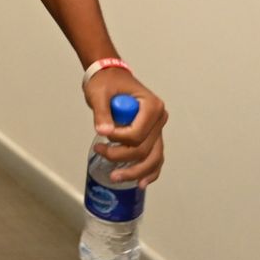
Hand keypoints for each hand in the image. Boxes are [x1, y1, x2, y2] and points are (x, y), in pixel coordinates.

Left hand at [83, 70, 167, 188]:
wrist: (110, 77)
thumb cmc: (107, 82)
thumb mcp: (100, 93)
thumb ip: (102, 112)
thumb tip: (103, 131)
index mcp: (151, 106)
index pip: (138, 133)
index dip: (119, 139)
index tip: (102, 135)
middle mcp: (159, 118)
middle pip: (145, 149)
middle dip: (122, 157)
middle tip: (101, 152)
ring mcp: (157, 129)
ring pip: (153, 158)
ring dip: (136, 171)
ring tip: (117, 177)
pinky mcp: (152, 136)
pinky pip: (155, 157)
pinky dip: (150, 171)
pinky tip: (141, 182)